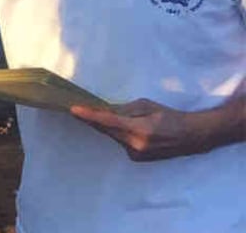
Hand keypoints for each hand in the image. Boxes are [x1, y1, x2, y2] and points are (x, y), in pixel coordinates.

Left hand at [71, 98, 216, 161]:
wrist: (191, 136)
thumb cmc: (170, 116)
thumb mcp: (146, 106)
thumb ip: (124, 109)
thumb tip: (104, 110)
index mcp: (138, 130)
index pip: (108, 121)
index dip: (89, 115)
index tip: (73, 110)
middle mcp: (135, 145)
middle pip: (107, 131)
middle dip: (94, 120)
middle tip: (80, 109)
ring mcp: (136, 154)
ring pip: (113, 137)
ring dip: (109, 127)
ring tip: (115, 117)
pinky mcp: (137, 158)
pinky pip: (121, 142)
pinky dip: (119, 134)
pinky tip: (128, 128)